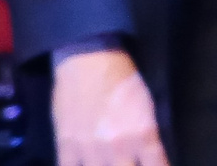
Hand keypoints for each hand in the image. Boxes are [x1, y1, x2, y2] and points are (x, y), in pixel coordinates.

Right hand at [53, 48, 165, 165]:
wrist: (89, 60)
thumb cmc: (124, 79)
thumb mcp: (148, 106)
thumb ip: (148, 136)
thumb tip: (150, 158)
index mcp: (144, 134)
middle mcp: (119, 147)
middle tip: (130, 163)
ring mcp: (90, 150)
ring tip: (110, 164)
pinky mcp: (65, 148)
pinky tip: (86, 165)